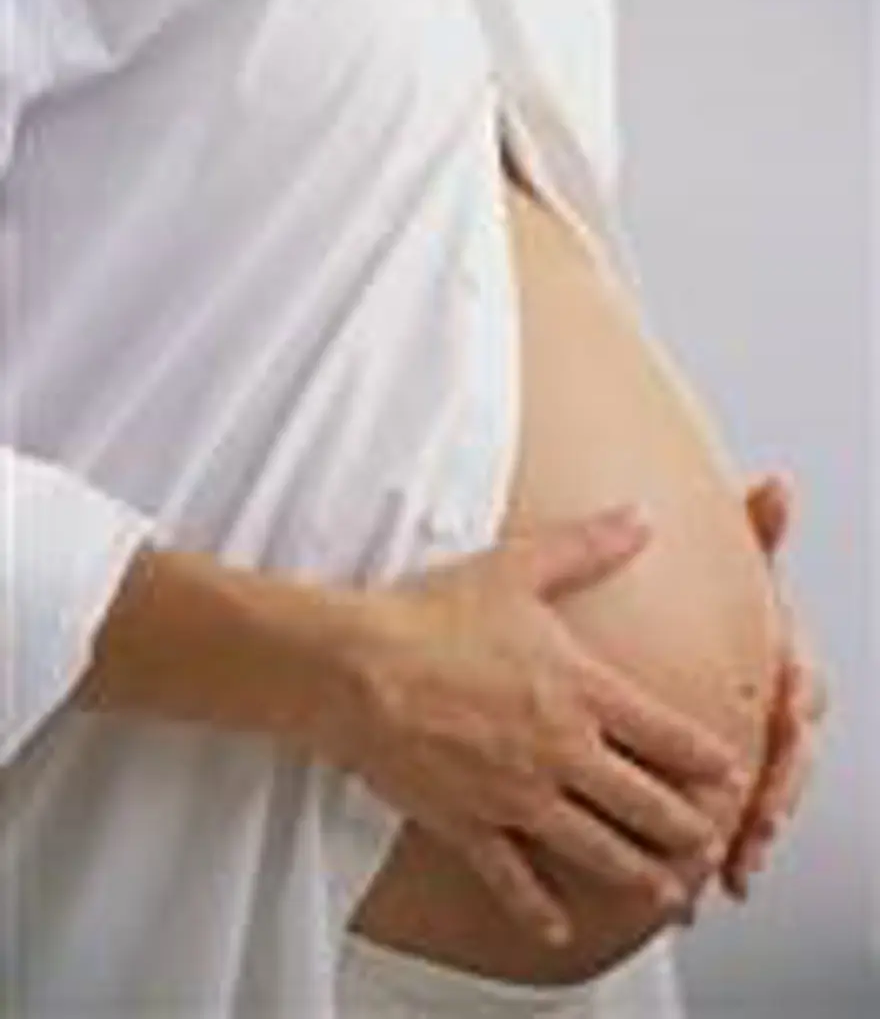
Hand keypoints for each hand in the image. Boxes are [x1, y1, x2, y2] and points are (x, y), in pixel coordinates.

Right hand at [332, 506, 743, 945]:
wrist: (354, 667)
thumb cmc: (432, 615)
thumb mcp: (518, 567)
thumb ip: (588, 546)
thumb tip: (640, 517)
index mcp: (581, 692)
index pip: (668, 736)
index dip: (707, 761)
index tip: (729, 775)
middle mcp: (561, 753)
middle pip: (646, 805)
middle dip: (686, 831)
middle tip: (709, 846)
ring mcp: (518, 796)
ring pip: (597, 851)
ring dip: (639, 876)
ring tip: (665, 892)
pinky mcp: (470, 824)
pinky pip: (513, 880)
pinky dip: (539, 909)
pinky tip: (556, 929)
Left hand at [718, 473, 828, 901]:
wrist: (691, 645)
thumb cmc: (718, 605)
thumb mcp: (733, 568)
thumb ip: (757, 535)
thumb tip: (778, 484)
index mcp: (784, 662)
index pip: (803, 684)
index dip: (797, 702)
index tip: (786, 717)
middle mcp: (778, 712)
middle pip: (792, 758)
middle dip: (779, 790)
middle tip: (759, 818)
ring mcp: (760, 751)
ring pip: (770, 799)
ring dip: (756, 834)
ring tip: (736, 865)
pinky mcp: (736, 784)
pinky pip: (742, 824)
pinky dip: (733, 853)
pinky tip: (714, 887)